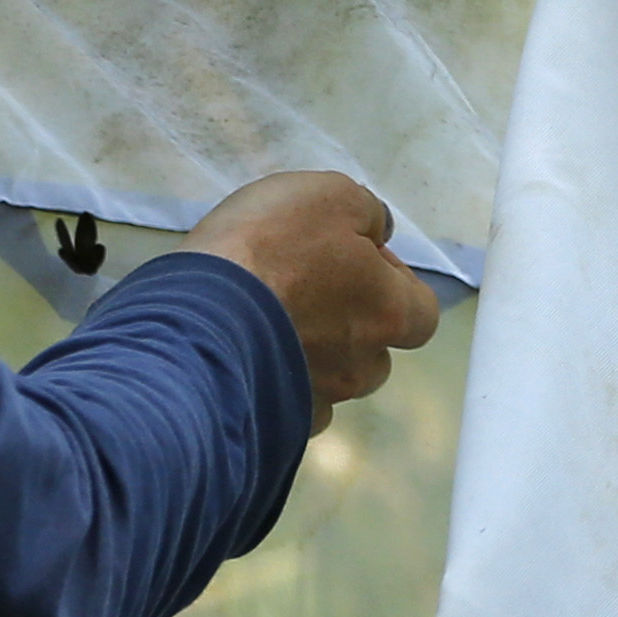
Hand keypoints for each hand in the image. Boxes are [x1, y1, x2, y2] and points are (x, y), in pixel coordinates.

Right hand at [182, 169, 441, 434]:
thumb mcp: (326, 194)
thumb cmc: (267, 248)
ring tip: (266, 330)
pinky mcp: (274, 421)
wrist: (195, 314)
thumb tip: (376, 232)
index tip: (349, 257)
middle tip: (304, 292)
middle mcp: (362, 365)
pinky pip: (288, 407)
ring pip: (331, 383)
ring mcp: (318, 399)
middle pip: (374, 351)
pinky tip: (249, 364)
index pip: (422, 310)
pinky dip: (276, 388)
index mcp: (389, 312)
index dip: (391, 280)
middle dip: (351, 326)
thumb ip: (366, 212)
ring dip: (312, 359)